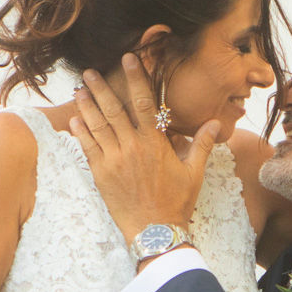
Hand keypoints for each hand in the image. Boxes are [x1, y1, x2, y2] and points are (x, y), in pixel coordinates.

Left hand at [69, 55, 219, 244]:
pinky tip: (74, 119)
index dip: (135, 78)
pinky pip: (88, 148)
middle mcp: (132, 147)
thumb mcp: (194, 172)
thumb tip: (216, 122)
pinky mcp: (101, 174)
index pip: (143, 102)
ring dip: (87, 106)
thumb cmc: (176, 202)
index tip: (128, 59)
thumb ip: (201, 143)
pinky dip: (81, 132)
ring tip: (79, 90)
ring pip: (97, 126)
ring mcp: (114, 160)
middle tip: (89, 72)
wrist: (155, 231)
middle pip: (113, 110)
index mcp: (154, 143)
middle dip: (100, 88)